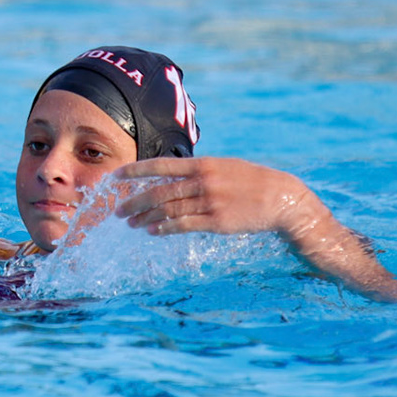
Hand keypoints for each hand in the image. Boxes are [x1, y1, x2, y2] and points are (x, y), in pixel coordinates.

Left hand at [113, 156, 316, 238]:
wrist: (281, 198)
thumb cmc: (250, 181)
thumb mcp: (223, 166)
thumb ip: (198, 170)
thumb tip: (173, 174)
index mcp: (202, 164)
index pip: (161, 166)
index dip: (136, 171)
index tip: (116, 176)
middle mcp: (203, 182)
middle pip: (159, 192)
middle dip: (135, 202)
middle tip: (118, 211)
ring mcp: (209, 202)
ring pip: (168, 210)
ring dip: (146, 217)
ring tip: (132, 223)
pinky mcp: (216, 222)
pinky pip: (184, 225)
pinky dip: (165, 228)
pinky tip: (153, 231)